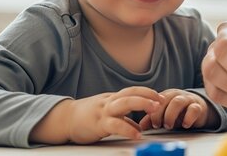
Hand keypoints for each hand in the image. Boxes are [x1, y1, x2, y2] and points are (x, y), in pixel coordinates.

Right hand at [30, 86, 163, 143]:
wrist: (63, 120)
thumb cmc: (87, 117)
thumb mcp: (108, 114)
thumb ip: (124, 118)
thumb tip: (140, 127)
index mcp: (113, 98)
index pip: (133, 90)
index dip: (148, 92)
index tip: (162, 97)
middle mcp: (110, 102)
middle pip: (131, 93)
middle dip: (148, 95)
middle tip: (162, 100)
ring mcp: (103, 111)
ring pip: (124, 103)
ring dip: (141, 104)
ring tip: (154, 110)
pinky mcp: (98, 124)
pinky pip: (115, 125)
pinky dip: (128, 129)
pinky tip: (137, 134)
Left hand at [139, 89, 216, 130]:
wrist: (199, 109)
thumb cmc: (178, 112)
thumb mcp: (164, 115)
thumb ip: (152, 119)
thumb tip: (140, 126)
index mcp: (166, 95)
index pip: (155, 99)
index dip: (151, 110)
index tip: (151, 122)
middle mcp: (176, 95)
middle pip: (165, 99)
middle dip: (159, 113)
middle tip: (157, 125)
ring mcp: (188, 99)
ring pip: (178, 102)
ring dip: (171, 115)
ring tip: (169, 126)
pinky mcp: (199, 106)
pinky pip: (194, 109)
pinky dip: (188, 118)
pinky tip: (185, 125)